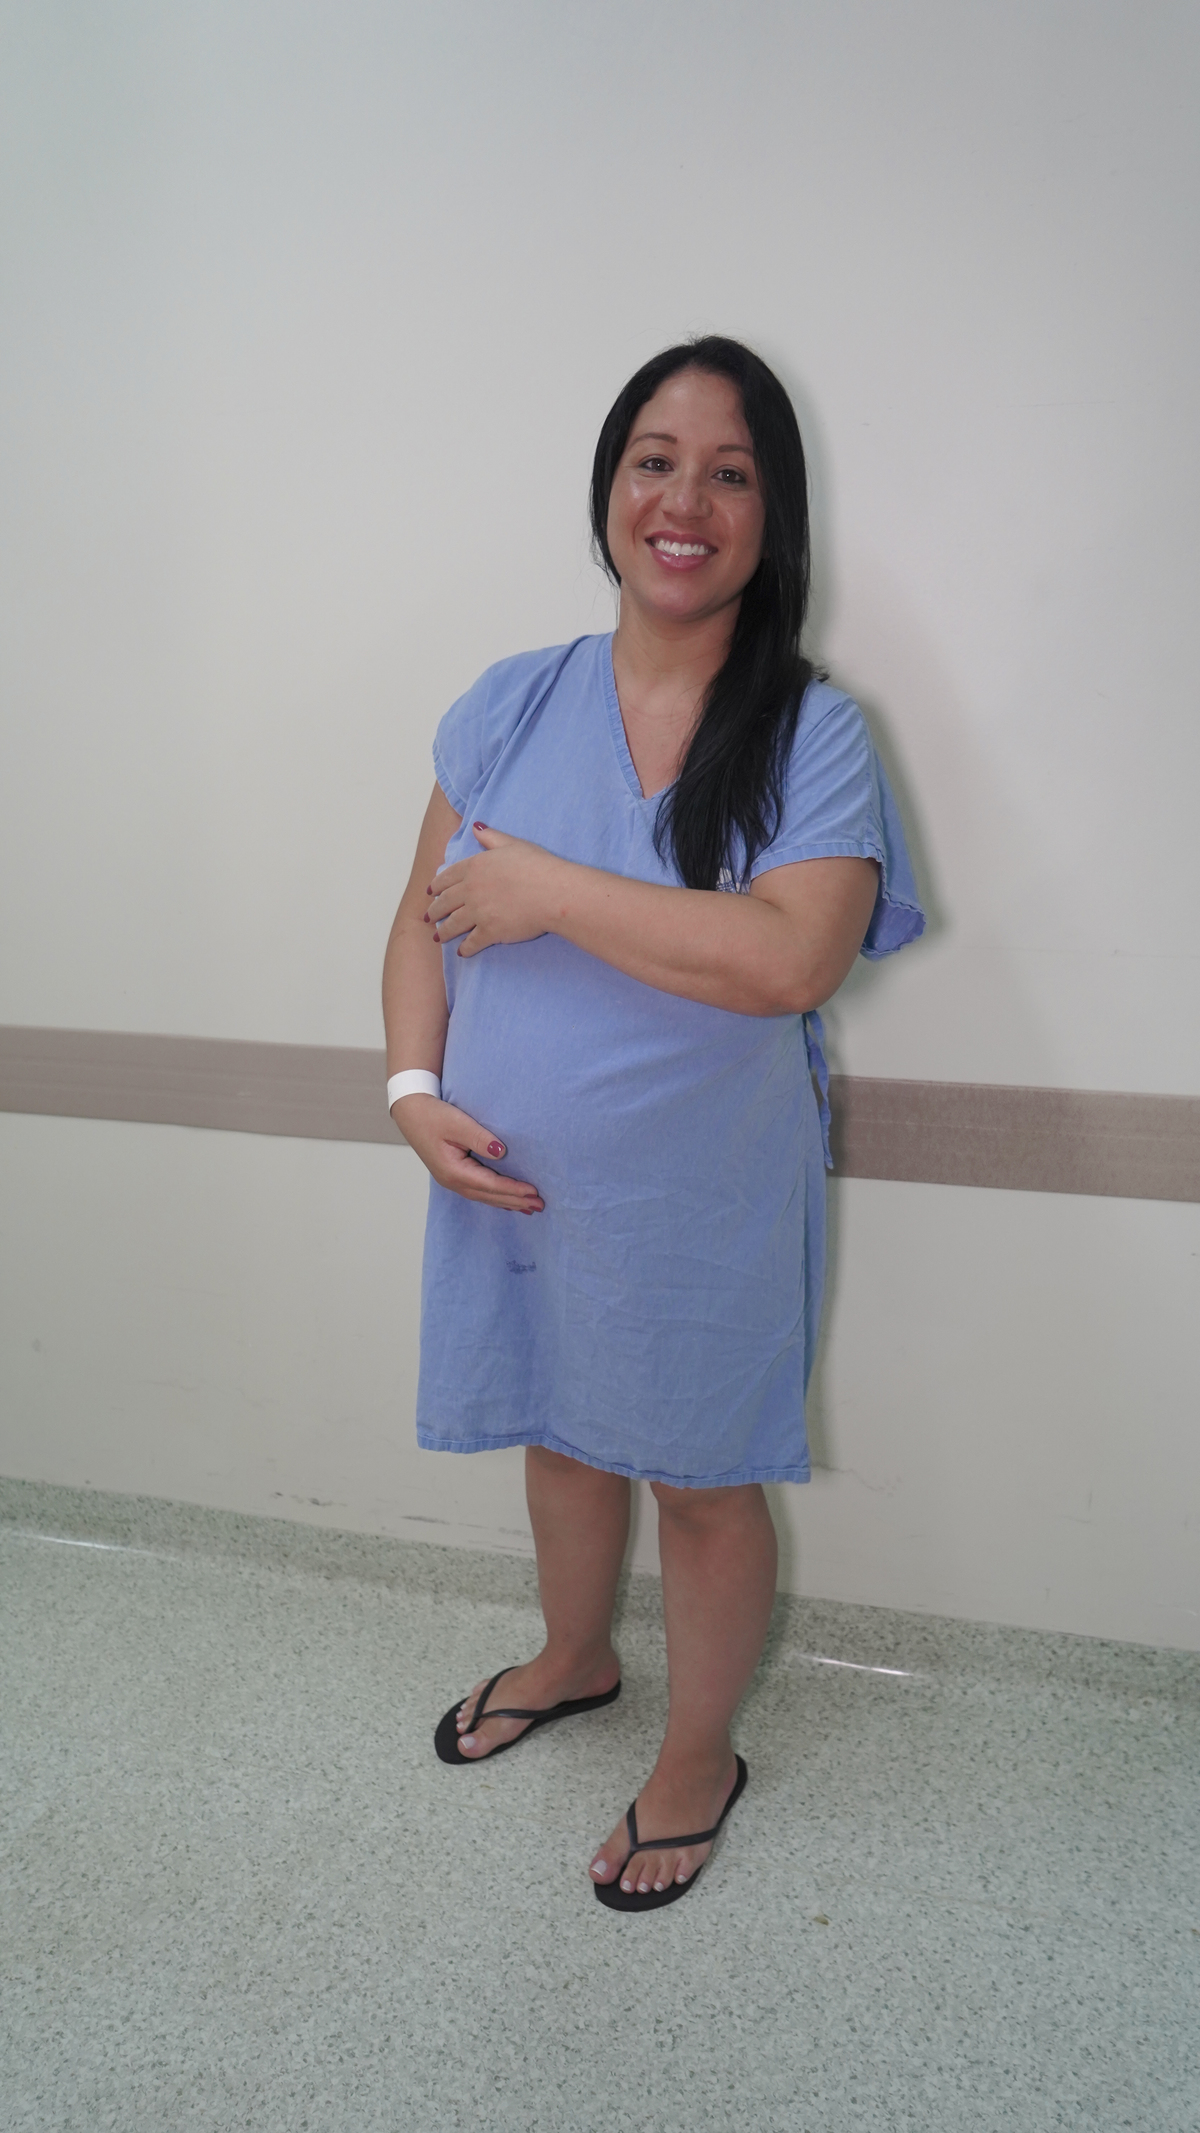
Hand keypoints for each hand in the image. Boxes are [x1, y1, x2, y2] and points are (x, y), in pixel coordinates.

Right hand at [391, 1093, 543, 1213]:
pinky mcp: (453, 1175)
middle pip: (489, 1196)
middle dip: (515, 1201)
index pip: (490, 1184)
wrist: (411, 1112)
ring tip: (529, 1208)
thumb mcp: (458, 1123)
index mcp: (453, 1171)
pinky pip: (479, 1191)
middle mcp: (452, 1181)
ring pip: (484, 1197)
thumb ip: (480, 1139)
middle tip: (540, 1205)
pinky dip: (496, 1197)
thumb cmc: (432, 1116)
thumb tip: (501, 1152)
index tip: (534, 1192)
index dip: (513, 1189)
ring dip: (507, 1202)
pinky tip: (507, 1202)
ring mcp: (451, 1180)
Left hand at [426, 823, 565, 956]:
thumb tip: (475, 827)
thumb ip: (491, 837)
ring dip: (443, 931)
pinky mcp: (490, 932)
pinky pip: (471, 943)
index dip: (436, 886)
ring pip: (453, 924)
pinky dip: (465, 948)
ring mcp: (478, 912)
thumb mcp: (512, 844)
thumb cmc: (538, 866)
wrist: (553, 892)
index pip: (447, 877)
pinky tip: (461, 952)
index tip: (430, 892)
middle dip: (434, 911)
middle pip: (445, 902)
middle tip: (428, 917)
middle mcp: (471, 890)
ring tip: (438, 937)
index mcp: (475, 867)